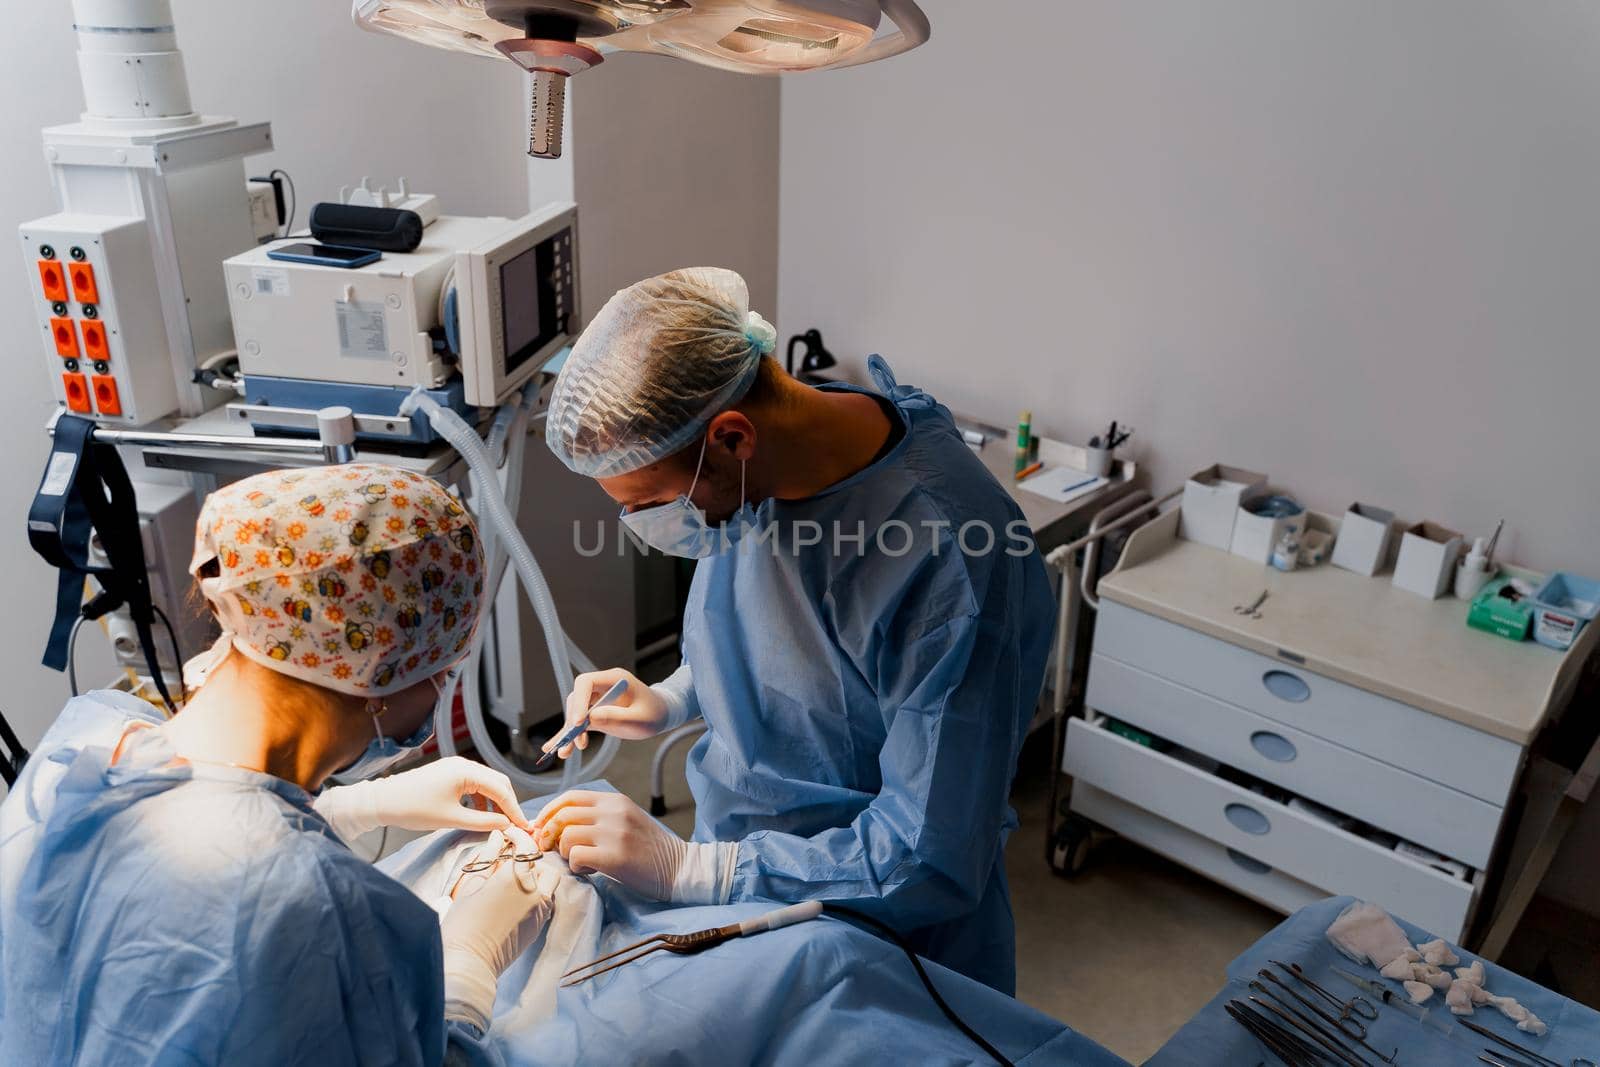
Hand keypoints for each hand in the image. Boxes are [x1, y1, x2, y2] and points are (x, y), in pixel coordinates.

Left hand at [316, 757, 531, 841]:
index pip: (501, 789)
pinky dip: (482, 798)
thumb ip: (483, 822)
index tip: (524, 826)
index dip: (514, 809)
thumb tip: (506, 824)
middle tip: (516, 824)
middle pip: (498, 782)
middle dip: (508, 803)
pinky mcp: (448, 773)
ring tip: (500, 821)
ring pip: (486, 783)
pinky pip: (474, 784)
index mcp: (466, 771)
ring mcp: (455, 767)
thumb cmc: (414, 809)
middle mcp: (464, 764)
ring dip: (496, 801)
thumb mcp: (451, 819)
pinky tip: (481, 813)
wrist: (382, 801)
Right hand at [440, 827, 557, 1028]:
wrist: (468, 961)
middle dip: (528, 857)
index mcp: (515, 877)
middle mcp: (534, 890)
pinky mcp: (539, 924)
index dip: (517, 835)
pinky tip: (517, 896)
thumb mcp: (471, 885)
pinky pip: (547, 899)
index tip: (507, 834)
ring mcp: (540, 909)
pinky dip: (538, 892)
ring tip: (513, 878)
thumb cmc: (463, 923)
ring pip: (549, 881)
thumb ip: (488, 858)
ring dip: (536, 874)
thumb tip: (497, 838)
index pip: (526, 845)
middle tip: (508, 858)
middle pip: (541, 862)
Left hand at [532, 790, 685, 899]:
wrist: (678, 868)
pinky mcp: (615, 857)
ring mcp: (615, 833)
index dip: (549, 811)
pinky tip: (590, 870)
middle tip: (548, 848)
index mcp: (615, 800)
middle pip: (563, 815)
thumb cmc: (647, 849)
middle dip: (547, 833)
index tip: (541, 827)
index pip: (570, 796)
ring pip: (567, 836)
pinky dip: (576, 866)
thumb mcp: (624, 821)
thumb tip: (553, 824)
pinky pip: (576, 857)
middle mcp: (614, 812)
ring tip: (580, 861)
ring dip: (565, 852)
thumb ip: (596, 817)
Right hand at [541, 668, 668, 760]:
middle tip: (576, 741)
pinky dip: (570, 736)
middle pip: (577, 699)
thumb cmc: (654, 713)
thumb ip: (618, 717)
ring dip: (569, 733)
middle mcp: (601, 687)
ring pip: (574, 713)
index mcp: (613, 679)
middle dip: (573, 720)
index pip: (585, 682)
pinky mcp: (595, 714)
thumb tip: (591, 718)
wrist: (661, 715)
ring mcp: (596, 701)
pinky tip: (557, 749)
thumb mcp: (640, 718)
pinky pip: (579, 724)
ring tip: (565, 752)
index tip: (578, 722)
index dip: (579, 700)